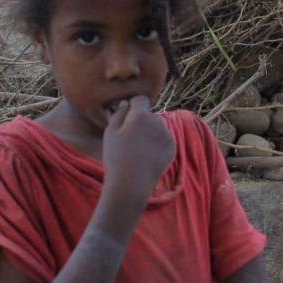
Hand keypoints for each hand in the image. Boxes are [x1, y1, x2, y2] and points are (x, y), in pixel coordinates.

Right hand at [101, 95, 175, 213]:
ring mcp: (167, 135)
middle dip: (142, 121)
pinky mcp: (172, 147)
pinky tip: (148, 155)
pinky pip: (164, 138)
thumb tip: (126, 102)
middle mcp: (158, 121)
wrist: (131, 184)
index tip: (127, 118)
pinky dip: (157, 143)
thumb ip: (119, 113)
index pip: (141, 99)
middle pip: (149, 114)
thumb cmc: (115, 157)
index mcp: (141, 115)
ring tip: (139, 149)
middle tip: (131, 138)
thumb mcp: (110, 133)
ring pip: (158, 127)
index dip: (133, 106)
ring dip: (150, 132)